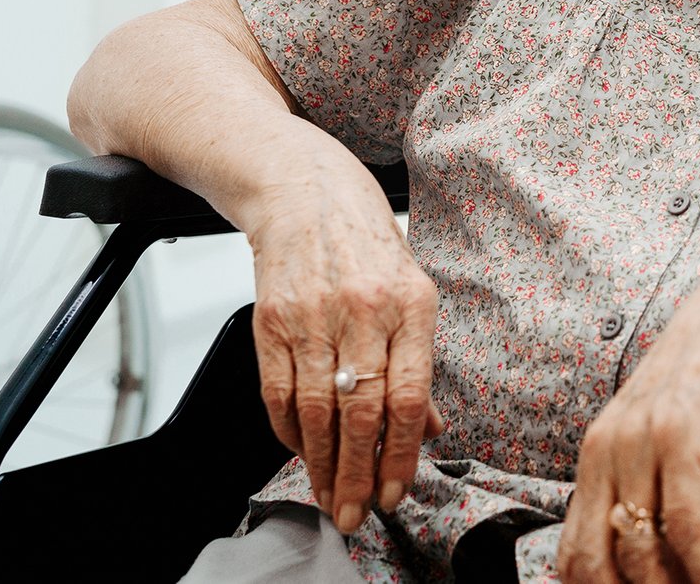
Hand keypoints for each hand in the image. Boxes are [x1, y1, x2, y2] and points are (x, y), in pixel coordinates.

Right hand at [246, 177, 447, 532]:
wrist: (303, 186)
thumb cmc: (365, 238)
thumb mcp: (413, 288)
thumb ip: (419, 360)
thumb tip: (429, 426)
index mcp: (412, 303)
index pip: (409, 395)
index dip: (401, 454)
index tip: (397, 491)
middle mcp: (364, 310)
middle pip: (362, 412)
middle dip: (359, 475)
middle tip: (357, 514)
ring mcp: (313, 315)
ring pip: (316, 411)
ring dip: (322, 465)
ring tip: (329, 497)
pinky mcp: (270, 319)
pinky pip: (277, 392)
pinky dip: (288, 432)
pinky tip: (300, 453)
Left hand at [557, 235, 699, 583]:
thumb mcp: (677, 452)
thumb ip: (667, 507)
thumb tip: (676, 571)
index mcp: (595, 458)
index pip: (574, 553)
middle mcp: (605, 452)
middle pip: (594, 563)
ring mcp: (639, 444)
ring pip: (638, 551)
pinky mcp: (680, 437)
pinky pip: (684, 524)